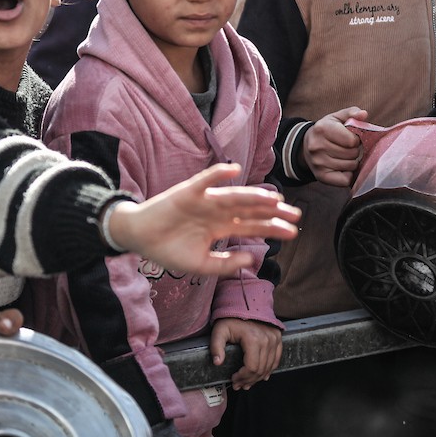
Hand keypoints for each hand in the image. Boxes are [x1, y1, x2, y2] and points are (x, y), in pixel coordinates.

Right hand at [108, 163, 299, 276]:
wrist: (139, 240)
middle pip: (249, 210)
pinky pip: (205, 180)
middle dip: (272, 212)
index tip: (294, 231)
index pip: (252, 225)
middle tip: (296, 214)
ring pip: (234, 197)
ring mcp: (204, 201)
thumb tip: (252, 259)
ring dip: (254, 196)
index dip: (272, 227)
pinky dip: (218, 174)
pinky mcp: (187, 192)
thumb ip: (226, 264)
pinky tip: (234, 171)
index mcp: (221, 227)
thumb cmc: (168, 251)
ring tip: (274, 199)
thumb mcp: (200, 265)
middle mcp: (217, 212)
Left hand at [210, 317, 282, 389]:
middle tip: (239, 385)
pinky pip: (276, 359)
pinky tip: (262, 376)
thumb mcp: (219, 330)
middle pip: (260, 369)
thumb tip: (217, 362)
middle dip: (248, 380)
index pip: (251, 367)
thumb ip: (216, 346)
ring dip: (258, 378)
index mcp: (253, 339)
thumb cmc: (231, 317)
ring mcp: (274, 339)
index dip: (242, 377)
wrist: (245, 303)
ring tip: (247, 383)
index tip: (233, 379)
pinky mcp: (278, 338)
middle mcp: (267, 340)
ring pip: (269, 367)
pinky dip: (269, 370)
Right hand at [301, 107, 367, 186]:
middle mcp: (317, 146)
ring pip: (351, 166)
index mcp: (322, 128)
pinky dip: (348, 175)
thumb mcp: (336, 118)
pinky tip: (343, 168)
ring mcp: (318, 162)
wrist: (306, 146)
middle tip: (348, 148)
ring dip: (352, 162)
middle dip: (355, 151)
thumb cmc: (327, 131)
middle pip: (352, 154)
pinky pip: (345, 180)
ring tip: (345, 156)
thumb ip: (351, 113)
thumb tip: (364, 114)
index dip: (356, 140)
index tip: (351, 138)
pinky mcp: (321, 176)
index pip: (352, 140)